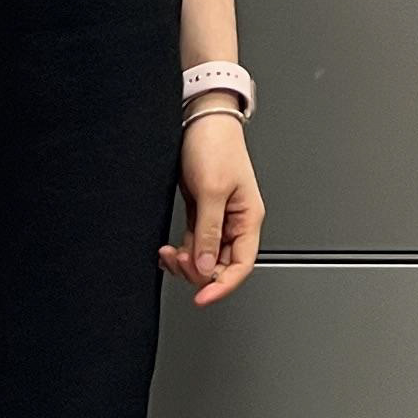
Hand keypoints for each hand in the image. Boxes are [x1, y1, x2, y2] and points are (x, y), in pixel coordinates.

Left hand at [162, 105, 263, 307]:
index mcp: (248, 218)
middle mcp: (236, 222)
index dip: (223, 285)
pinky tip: (168, 252)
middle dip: (199, 271)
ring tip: (169, 255)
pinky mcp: (202, 211)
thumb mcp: (212, 190)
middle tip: (178, 261)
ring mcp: (218, 218)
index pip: (241, 264)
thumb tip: (205, 267)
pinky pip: (194, 244)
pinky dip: (181, 253)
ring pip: (205, 257)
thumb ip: (208, 232)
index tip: (202, 298)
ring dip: (187, 263)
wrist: (200, 119)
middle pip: (221, 265)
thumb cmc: (215, 145)